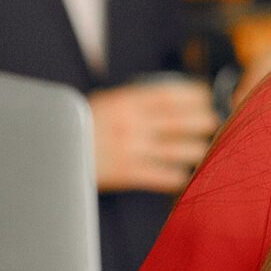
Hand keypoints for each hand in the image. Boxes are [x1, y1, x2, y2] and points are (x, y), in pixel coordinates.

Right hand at [90, 78, 217, 192]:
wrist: (52, 154)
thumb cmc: (82, 126)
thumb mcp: (104, 102)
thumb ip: (134, 100)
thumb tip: (172, 97)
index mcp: (124, 102)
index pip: (168, 95)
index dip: (194, 95)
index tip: (208, 96)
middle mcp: (130, 124)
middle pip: (179, 121)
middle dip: (204, 120)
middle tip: (218, 121)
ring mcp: (130, 150)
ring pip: (177, 150)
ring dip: (197, 149)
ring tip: (208, 148)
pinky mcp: (127, 174)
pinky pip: (163, 176)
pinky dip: (179, 175)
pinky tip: (187, 174)